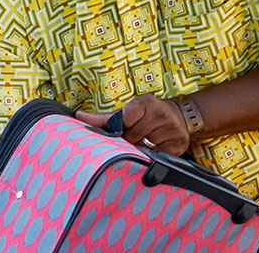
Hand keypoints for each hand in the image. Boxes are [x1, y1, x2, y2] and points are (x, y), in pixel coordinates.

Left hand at [75, 93, 190, 154]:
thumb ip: (104, 118)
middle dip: (127, 140)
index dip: (118, 128)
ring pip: (143, 148)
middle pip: (132, 137)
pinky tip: (152, 149)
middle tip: (131, 137)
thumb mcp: (127, 111)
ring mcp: (172, 129)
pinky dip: (151, 156)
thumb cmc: (146, 114)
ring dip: (138, 149)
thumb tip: (78, 117)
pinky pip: (157, 157)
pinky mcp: (179, 144)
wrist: (180, 115)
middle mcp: (161, 113)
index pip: (123, 119)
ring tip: (142, 142)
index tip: (119, 130)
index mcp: (145, 102)